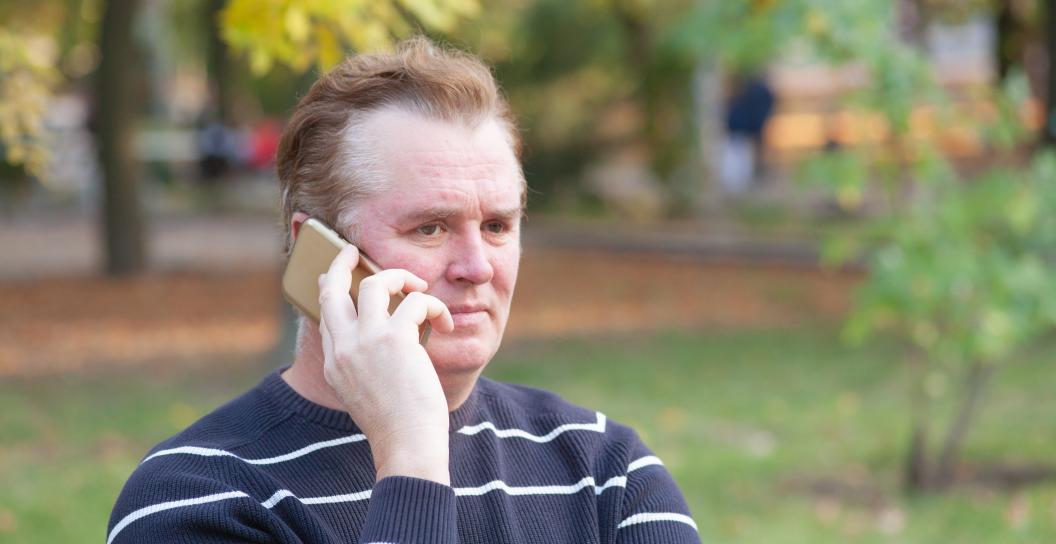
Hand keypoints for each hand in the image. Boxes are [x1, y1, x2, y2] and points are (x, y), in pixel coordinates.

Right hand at [317, 245, 454, 483]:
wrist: (407, 445)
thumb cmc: (398, 425)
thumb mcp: (367, 393)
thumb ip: (367, 363)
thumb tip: (390, 336)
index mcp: (335, 363)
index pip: (325, 313)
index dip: (330, 288)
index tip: (333, 275)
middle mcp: (344, 347)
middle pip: (333, 288)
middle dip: (342, 262)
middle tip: (356, 251)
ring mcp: (366, 340)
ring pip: (378, 283)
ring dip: (403, 278)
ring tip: (421, 289)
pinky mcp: (395, 338)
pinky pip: (416, 301)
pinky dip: (434, 307)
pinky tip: (445, 323)